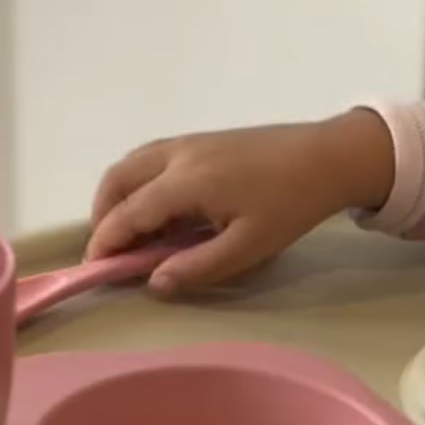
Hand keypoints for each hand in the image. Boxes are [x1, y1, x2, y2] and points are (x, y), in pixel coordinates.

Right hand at [86, 112, 394, 295]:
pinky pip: (152, 159)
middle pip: (118, 180)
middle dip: (104, 216)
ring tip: (136, 236)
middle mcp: (177, 154)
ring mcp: (188, 142)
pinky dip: (141, 184)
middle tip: (113, 252)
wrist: (329, 156)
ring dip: (121, 198)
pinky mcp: (202, 140)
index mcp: (185, 181)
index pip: (128, 213)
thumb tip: (154, 283)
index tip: (95, 269)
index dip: (107, 243)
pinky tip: (163, 212)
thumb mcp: (248, 248)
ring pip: (132, 165)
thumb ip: (198, 268)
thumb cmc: (291, 205)